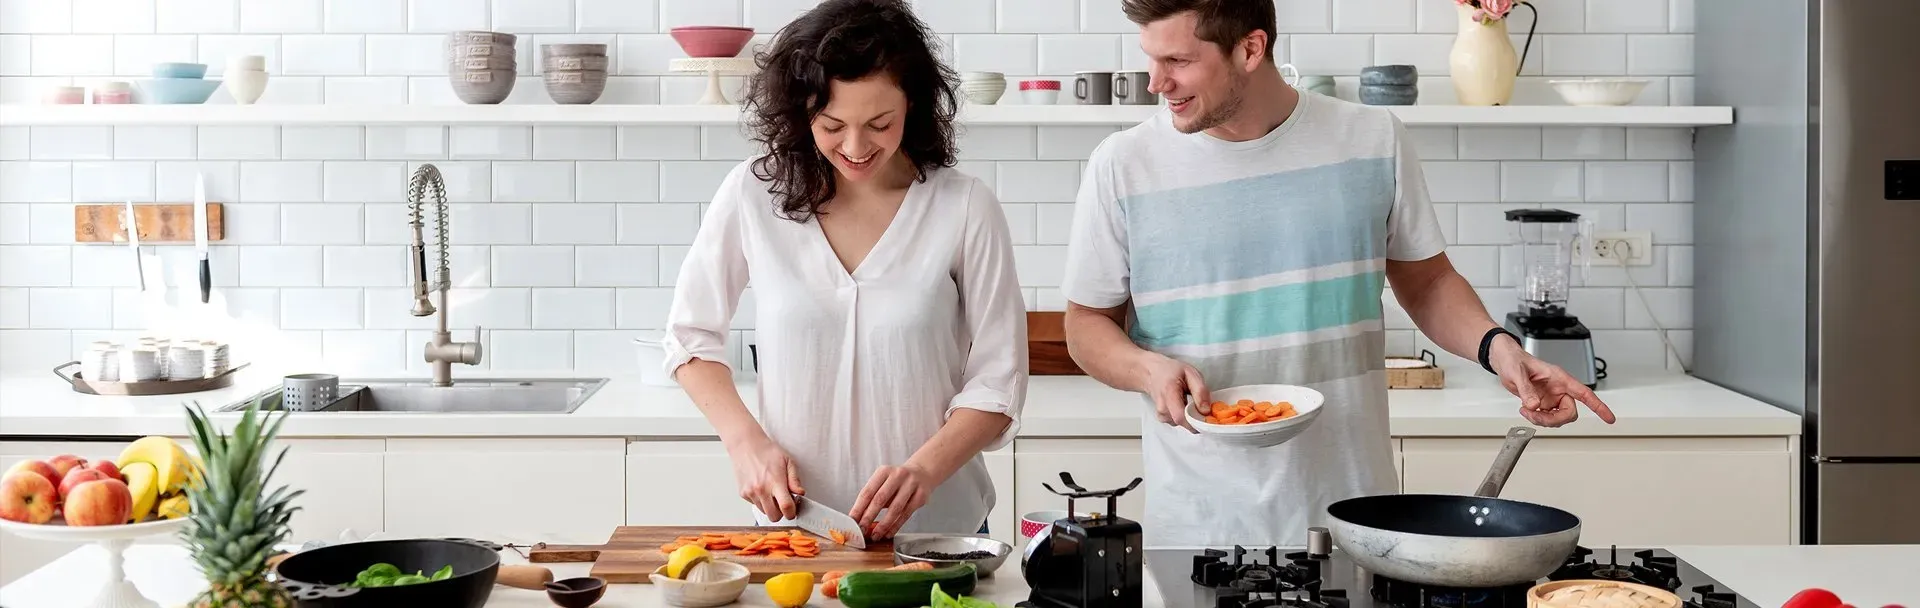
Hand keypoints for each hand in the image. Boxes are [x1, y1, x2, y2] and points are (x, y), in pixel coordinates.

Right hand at [727, 436, 803, 521]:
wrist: (746, 445)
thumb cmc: (767, 451)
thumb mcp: (787, 461)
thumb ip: (794, 479)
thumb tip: (800, 493)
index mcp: (774, 482)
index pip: (785, 507)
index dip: (792, 512)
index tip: (794, 510)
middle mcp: (761, 490)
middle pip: (774, 517)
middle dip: (781, 513)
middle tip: (784, 503)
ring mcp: (750, 493)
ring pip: (764, 512)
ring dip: (770, 507)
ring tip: (772, 493)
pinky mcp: (743, 494)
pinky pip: (755, 505)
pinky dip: (761, 501)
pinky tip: (762, 489)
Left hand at [849, 463, 934, 539]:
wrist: (922, 473)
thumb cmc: (898, 481)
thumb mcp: (884, 483)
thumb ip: (873, 498)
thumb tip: (859, 519)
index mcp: (884, 471)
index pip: (867, 491)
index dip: (858, 508)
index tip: (852, 521)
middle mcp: (898, 475)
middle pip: (880, 499)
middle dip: (869, 517)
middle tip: (861, 530)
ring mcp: (911, 485)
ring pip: (895, 508)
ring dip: (883, 525)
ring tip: (875, 535)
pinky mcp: (921, 495)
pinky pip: (906, 514)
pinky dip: (896, 526)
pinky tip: (888, 533)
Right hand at [1137, 351, 1208, 432]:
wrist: (1153, 373)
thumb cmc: (1171, 371)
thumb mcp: (1191, 373)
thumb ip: (1200, 391)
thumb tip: (1206, 411)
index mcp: (1169, 393)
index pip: (1180, 417)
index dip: (1195, 422)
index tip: (1207, 419)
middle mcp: (1162, 408)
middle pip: (1183, 422)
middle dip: (1196, 418)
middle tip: (1201, 405)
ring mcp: (1161, 415)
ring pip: (1183, 424)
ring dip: (1191, 416)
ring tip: (1189, 401)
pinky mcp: (1164, 419)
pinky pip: (1180, 423)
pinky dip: (1185, 416)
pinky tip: (1183, 405)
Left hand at [1489, 338, 1616, 426]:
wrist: (1504, 361)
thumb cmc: (1514, 360)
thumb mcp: (1517, 373)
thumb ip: (1526, 390)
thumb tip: (1534, 406)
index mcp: (1560, 378)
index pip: (1584, 393)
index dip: (1598, 406)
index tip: (1609, 418)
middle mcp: (1559, 389)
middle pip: (1569, 413)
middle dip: (1553, 419)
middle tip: (1535, 416)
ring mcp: (1551, 397)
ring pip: (1558, 418)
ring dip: (1543, 420)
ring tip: (1526, 411)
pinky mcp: (1543, 403)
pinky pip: (1546, 418)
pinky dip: (1537, 419)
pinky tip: (1526, 411)